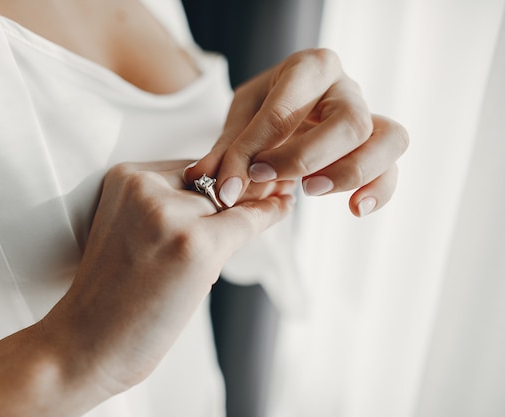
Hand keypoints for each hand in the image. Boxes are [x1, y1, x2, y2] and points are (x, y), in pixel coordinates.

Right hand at [0, 161, 293, 416]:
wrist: (86, 344)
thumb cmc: (109, 295)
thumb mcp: (130, 228)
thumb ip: (169, 204)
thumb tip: (232, 191)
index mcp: (125, 177)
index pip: (190, 169)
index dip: (210, 191)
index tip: (226, 203)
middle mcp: (146, 187)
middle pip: (212, 185)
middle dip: (220, 212)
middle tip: (197, 250)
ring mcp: (170, 214)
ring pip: (230, 202)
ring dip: (231, 227)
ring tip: (191, 267)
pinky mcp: (196, 243)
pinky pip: (247, 220)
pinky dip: (268, 214)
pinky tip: (282, 206)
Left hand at [184, 48, 408, 216]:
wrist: (290, 107)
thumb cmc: (265, 109)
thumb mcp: (240, 121)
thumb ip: (225, 150)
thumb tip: (203, 177)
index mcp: (308, 68)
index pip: (285, 109)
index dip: (256, 149)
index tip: (232, 182)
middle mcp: (345, 87)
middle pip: (350, 122)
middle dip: (306, 159)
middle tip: (268, 179)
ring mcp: (368, 114)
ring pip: (388, 139)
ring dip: (350, 172)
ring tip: (310, 191)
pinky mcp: (377, 144)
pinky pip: (392, 167)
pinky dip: (379, 190)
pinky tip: (355, 209)